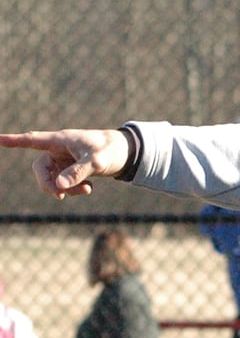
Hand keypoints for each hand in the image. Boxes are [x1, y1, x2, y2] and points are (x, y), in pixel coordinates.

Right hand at [0, 129, 129, 198]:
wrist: (126, 154)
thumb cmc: (111, 151)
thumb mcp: (96, 162)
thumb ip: (77, 173)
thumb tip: (58, 186)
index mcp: (60, 140)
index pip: (32, 140)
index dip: (14, 141)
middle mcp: (58, 150)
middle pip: (40, 169)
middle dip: (48, 184)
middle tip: (60, 196)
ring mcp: (63, 160)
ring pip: (52, 179)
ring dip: (65, 189)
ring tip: (87, 190)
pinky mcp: (70, 169)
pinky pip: (64, 183)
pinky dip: (73, 189)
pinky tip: (89, 188)